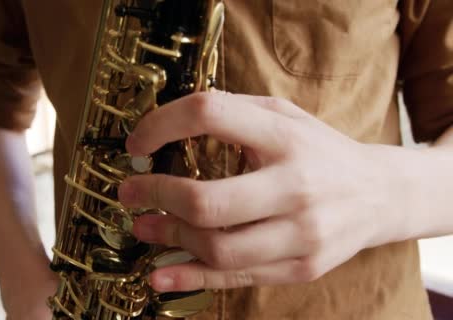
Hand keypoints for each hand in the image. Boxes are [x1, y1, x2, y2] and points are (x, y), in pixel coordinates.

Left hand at [118, 92, 409, 291]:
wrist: (381, 195)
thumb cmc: (320, 151)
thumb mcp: (285, 115)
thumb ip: (232, 112)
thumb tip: (165, 125)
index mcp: (286, 136)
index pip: (210, 115)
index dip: (161, 126)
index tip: (137, 144)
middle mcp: (296, 186)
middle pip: (207, 201)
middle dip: (155, 196)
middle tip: (128, 193)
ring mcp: (302, 234)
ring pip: (218, 247)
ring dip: (167, 238)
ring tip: (143, 227)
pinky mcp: (301, 268)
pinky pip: (235, 278)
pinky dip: (189, 278)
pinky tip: (159, 274)